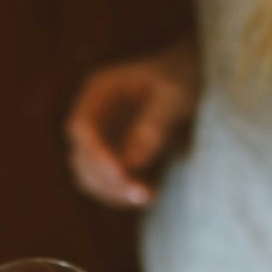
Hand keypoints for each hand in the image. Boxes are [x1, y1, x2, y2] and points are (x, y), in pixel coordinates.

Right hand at [65, 40, 200, 208]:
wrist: (191, 77)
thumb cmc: (183, 76)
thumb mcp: (176, 93)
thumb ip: (155, 123)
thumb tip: (133, 162)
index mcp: (100, 91)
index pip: (81, 127)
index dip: (95, 154)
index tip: (121, 173)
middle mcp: (94, 116)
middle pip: (81, 158)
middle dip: (107, 180)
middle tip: (142, 193)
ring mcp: (102, 139)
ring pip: (90, 177)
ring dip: (114, 193)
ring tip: (149, 196)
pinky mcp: (115, 157)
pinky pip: (108, 184)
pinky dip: (124, 194)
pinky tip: (153, 193)